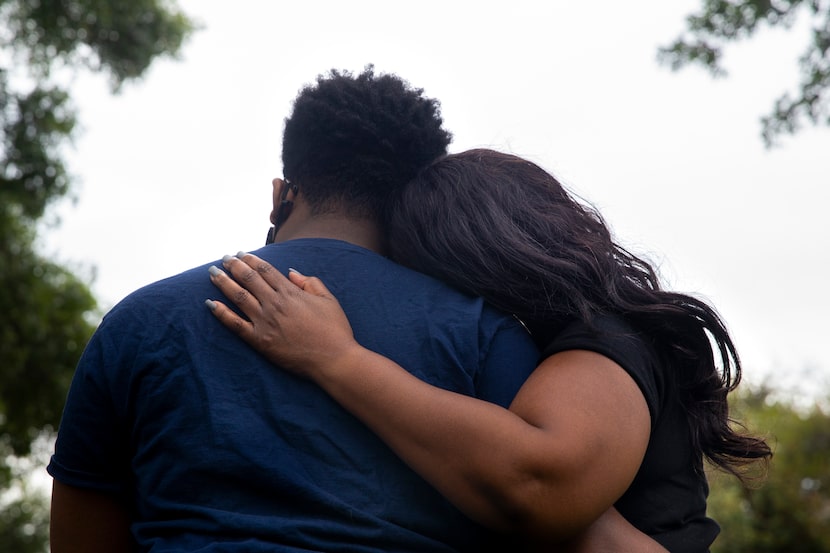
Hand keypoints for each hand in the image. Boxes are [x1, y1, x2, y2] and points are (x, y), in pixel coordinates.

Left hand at [206, 253, 360, 378]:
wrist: (333, 359)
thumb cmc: (335, 330)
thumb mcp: (328, 300)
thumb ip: (310, 283)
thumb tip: (291, 273)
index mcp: (291, 292)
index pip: (265, 270)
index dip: (251, 260)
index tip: (242, 254)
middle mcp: (274, 304)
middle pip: (248, 279)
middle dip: (234, 266)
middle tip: (224, 259)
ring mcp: (265, 322)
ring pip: (238, 296)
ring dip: (223, 282)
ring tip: (213, 273)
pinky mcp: (260, 341)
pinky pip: (235, 324)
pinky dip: (221, 313)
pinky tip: (210, 303)